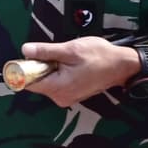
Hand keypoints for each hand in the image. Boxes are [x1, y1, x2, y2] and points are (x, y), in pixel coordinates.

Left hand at [8, 34, 136, 106]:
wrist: (122, 65)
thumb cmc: (100, 57)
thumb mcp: (71, 49)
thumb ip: (46, 51)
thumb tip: (25, 50)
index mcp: (58, 88)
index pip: (28, 82)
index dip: (25, 68)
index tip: (32, 56)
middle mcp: (60, 97)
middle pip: (37, 81)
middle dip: (41, 66)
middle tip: (57, 54)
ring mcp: (66, 97)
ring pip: (46, 80)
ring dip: (51, 68)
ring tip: (68, 59)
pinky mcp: (71, 94)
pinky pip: (56, 82)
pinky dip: (59, 72)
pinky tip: (72, 65)